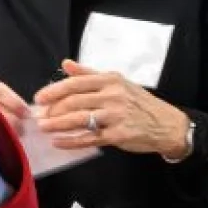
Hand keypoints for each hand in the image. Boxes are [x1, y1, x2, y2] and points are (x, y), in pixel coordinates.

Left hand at [35, 60, 191, 158]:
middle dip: (53, 110)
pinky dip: (71, 141)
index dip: (54, 90)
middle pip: (74, 101)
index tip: (39, 98)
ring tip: (44, 128)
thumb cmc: (140, 104)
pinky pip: (89, 138)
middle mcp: (113, 96)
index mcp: (111, 80)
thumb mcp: (118, 83)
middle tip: (39, 116)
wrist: (167, 124)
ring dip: (57, 125)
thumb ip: (90, 74)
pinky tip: (59, 142)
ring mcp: (116, 116)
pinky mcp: (118, 135)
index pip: (76, 83)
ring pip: (79, 119)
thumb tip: (66, 64)